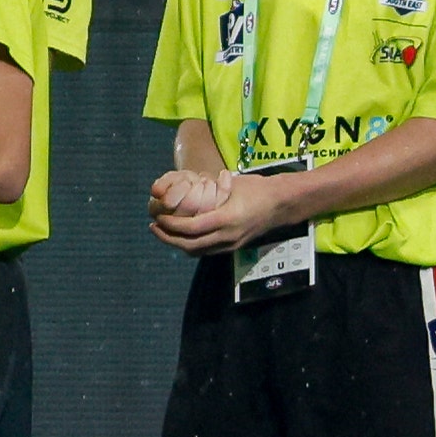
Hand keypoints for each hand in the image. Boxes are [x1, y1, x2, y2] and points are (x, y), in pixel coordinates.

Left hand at [150, 166, 287, 253]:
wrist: (281, 204)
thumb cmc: (256, 189)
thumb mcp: (231, 185)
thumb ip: (208, 190)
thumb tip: (183, 188)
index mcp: (226, 219)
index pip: (192, 228)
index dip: (171, 225)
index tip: (159, 217)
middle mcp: (227, 236)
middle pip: (190, 245)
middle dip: (168, 238)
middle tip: (154, 226)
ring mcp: (231, 244)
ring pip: (197, 251)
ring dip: (177, 244)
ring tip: (164, 232)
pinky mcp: (233, 247)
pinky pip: (207, 250)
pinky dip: (191, 245)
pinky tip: (182, 235)